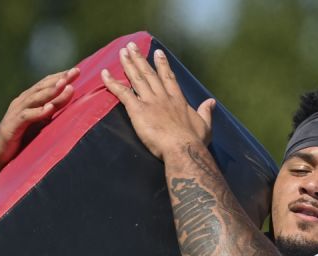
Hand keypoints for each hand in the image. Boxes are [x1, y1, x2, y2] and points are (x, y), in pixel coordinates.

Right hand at [0, 68, 78, 201]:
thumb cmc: (22, 138)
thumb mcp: (41, 121)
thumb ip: (53, 108)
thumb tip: (70, 95)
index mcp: (29, 100)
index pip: (46, 84)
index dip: (61, 76)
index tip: (77, 70)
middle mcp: (21, 103)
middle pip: (42, 88)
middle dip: (59, 79)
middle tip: (74, 72)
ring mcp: (15, 114)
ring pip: (34, 99)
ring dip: (50, 92)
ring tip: (64, 85)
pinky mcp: (11, 127)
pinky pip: (26, 117)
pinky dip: (38, 112)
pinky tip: (49, 109)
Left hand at [101, 42, 215, 160]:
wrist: (183, 149)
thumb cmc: (194, 141)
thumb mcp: (206, 126)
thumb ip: (206, 112)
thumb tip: (212, 102)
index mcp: (178, 100)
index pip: (168, 78)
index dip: (162, 65)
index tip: (157, 52)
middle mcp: (163, 97)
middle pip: (149, 73)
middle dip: (140, 58)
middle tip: (132, 46)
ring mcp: (150, 102)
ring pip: (137, 78)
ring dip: (128, 64)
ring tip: (122, 51)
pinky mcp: (138, 110)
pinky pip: (123, 93)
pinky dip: (113, 83)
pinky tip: (105, 73)